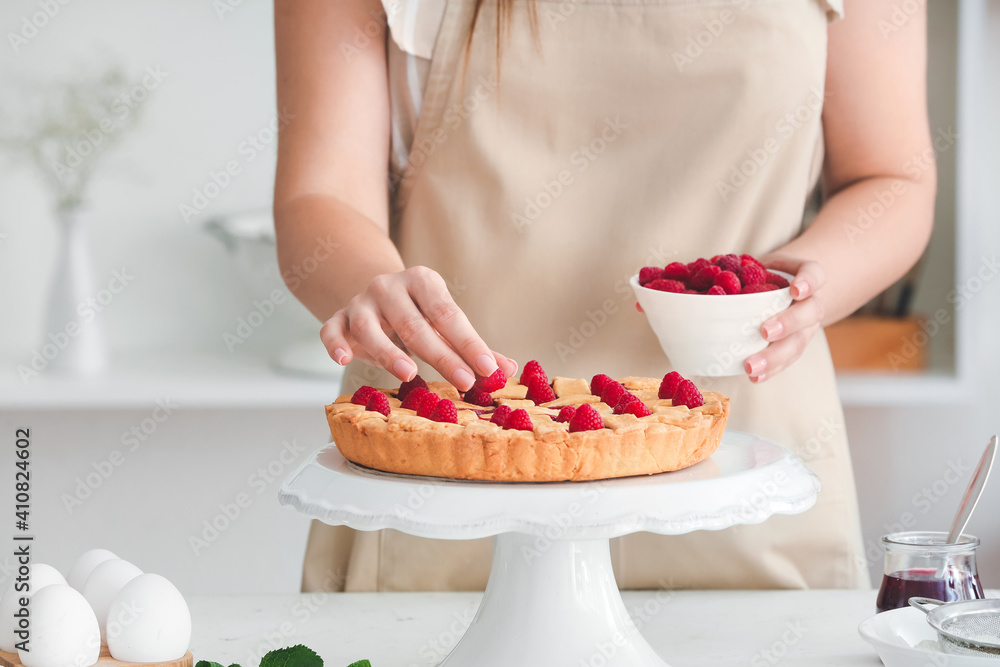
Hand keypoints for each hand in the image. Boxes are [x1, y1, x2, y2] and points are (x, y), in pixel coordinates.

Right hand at [319, 266, 516, 390]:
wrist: (376, 294)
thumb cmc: (419, 314)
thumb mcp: (445, 323)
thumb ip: (474, 346)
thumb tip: (508, 370)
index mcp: (422, 281)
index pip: (449, 314)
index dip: (469, 343)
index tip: (488, 369)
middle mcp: (388, 286)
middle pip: (414, 324)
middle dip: (441, 355)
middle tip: (465, 381)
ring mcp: (360, 302)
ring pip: (370, 328)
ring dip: (388, 352)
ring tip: (410, 374)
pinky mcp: (338, 318)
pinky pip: (331, 330)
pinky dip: (335, 344)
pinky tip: (344, 360)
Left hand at [743, 256, 825, 382]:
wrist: (793, 291)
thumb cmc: (770, 275)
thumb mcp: (762, 263)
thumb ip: (743, 265)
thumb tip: (705, 265)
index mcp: (808, 277)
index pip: (815, 274)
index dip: (808, 282)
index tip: (795, 290)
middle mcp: (811, 303)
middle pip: (810, 313)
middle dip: (788, 324)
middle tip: (765, 332)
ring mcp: (807, 328)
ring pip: (798, 343)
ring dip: (775, 357)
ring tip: (751, 367)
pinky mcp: (796, 346)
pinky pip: (787, 361)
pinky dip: (771, 370)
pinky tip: (755, 378)